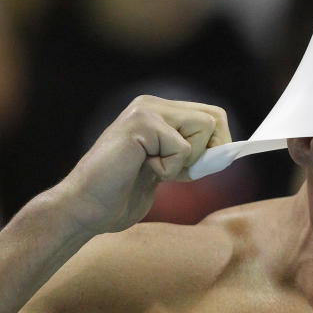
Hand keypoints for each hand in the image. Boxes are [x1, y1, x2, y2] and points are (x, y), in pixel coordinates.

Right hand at [53, 95, 230, 233]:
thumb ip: (188, 155)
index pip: (212, 116)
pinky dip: (169, 169)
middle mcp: (152, 104)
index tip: (194, 169)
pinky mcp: (142, 123)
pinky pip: (184, 148)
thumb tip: (227, 150)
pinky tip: (141, 170)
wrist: (85, 208)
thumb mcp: (164, 169)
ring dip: (186, 162)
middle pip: (215, 118)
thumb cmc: (122, 195)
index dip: (216, 146)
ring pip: (205, 129)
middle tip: (174, 172)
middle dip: (208, 153)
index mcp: (158, 112)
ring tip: (151, 169)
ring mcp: (146, 110)